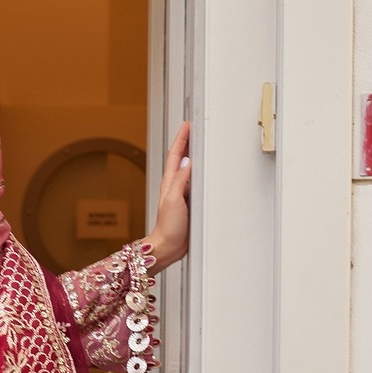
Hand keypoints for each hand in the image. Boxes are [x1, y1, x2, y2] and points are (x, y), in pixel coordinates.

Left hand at [146, 122, 190, 270]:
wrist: (168, 247)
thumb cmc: (168, 227)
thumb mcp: (174, 200)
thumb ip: (181, 181)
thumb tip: (188, 162)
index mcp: (170, 183)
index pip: (176, 155)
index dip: (181, 139)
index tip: (186, 125)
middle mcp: (175, 186)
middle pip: (181, 158)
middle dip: (186, 142)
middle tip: (192, 128)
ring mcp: (182, 194)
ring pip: (188, 169)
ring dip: (192, 155)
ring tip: (198, 143)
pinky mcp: (188, 203)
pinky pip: (194, 182)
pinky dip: (199, 173)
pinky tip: (203, 171)